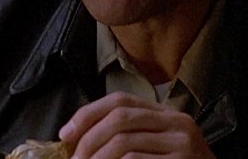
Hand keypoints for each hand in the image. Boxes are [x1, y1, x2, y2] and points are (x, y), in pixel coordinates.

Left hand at [58, 92, 213, 157]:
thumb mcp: (155, 146)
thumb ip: (127, 137)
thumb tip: (77, 138)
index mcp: (165, 113)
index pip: (121, 101)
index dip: (88, 114)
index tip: (65, 134)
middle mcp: (176, 121)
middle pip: (120, 118)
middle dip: (89, 139)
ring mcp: (182, 142)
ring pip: (125, 143)